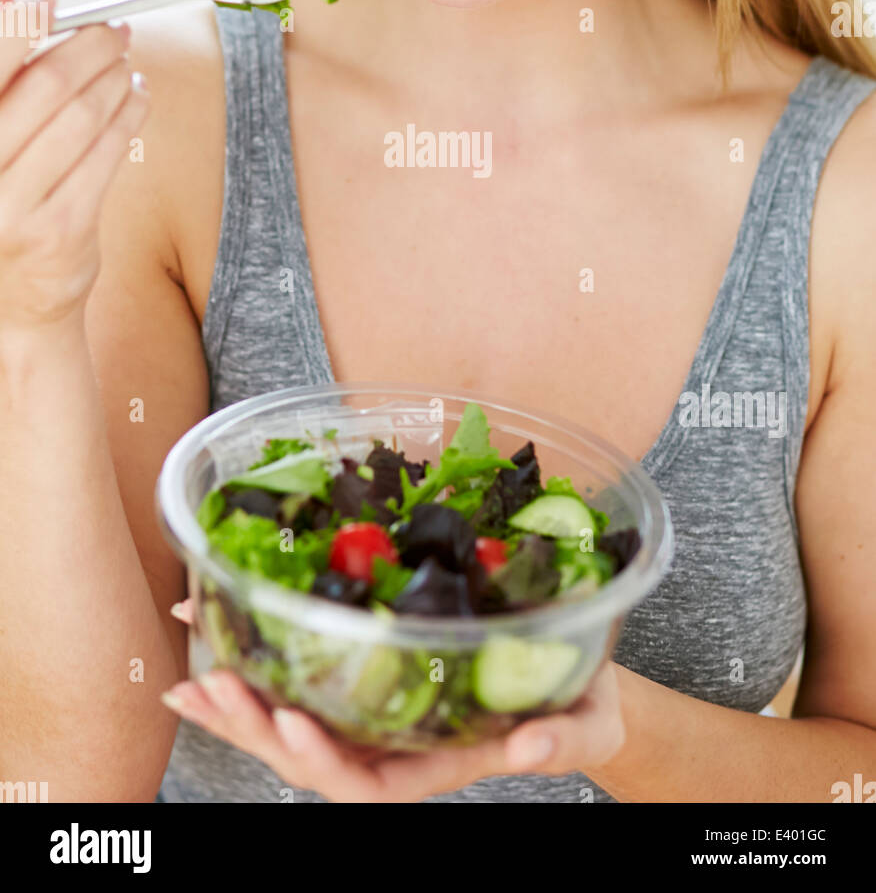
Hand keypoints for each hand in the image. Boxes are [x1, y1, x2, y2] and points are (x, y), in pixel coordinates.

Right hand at [0, 0, 149, 332]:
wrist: (10, 308)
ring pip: (82, 118)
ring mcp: (14, 207)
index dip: (18, 25)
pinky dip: (129, 115)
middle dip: (85, 48)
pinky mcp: (61, 229)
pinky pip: (108, 154)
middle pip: (43, 87)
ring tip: (125, 60)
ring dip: (113, 78)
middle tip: (111, 30)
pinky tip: (136, 97)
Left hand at [163, 598, 625, 801]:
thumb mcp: (585, 719)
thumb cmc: (579, 704)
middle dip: (255, 726)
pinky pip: (297, 678)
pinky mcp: (363, 678)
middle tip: (211, 685)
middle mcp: (391, 746)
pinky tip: (210, 628)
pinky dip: (251, 657)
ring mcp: (371, 716)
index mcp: (435, 763)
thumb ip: (562, 737)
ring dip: (237, 700)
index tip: (293, 723)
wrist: (570, 682)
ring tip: (190, 670)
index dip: (325, 761)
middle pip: (308, 756)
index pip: (368, 784)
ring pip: (290, 723)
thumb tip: (533, 746)